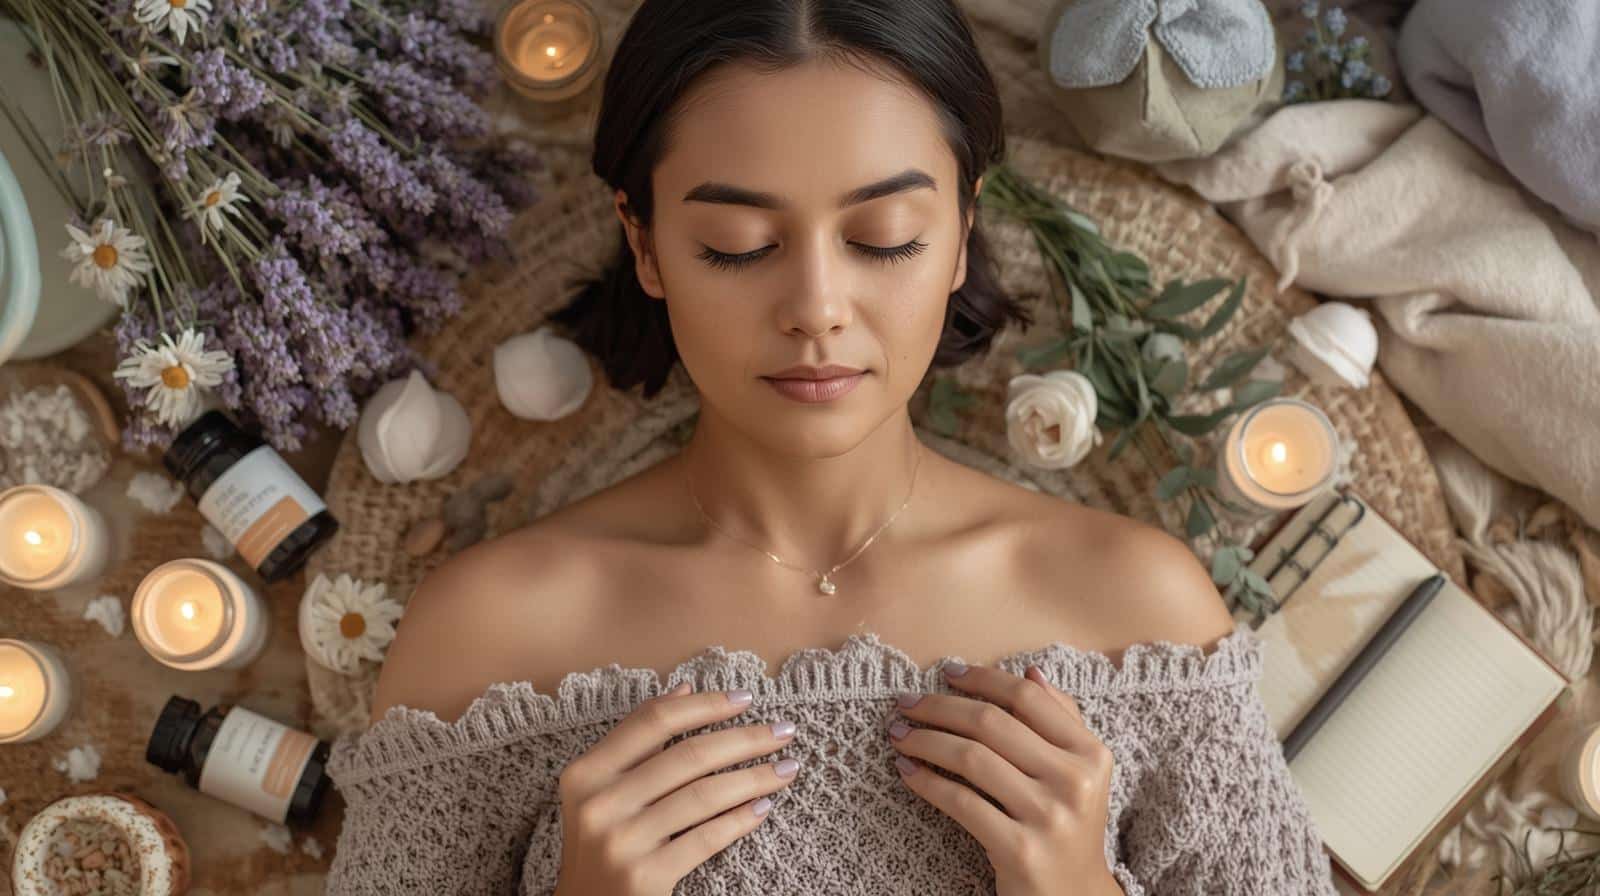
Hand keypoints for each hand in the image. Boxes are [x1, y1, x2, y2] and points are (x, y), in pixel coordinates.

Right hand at [552, 682, 800, 895]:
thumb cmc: (604, 842)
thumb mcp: (604, 790)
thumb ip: (639, 741)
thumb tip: (685, 688)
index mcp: (586, 773)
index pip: (653, 721)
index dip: (704, 704)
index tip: (746, 698)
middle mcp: (599, 804)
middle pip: (688, 755)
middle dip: (746, 738)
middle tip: (784, 730)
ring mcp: (621, 842)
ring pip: (704, 795)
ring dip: (755, 777)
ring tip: (787, 768)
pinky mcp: (645, 877)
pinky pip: (706, 838)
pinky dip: (740, 819)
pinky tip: (763, 807)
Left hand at [888, 663, 1124, 895]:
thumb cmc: (1067, 825)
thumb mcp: (1078, 772)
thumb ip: (1061, 720)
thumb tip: (1030, 672)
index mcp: (1090, 754)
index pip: (1027, 698)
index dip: (982, 678)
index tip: (946, 672)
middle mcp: (1074, 782)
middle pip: (991, 723)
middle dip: (939, 706)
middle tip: (905, 702)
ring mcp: (1048, 817)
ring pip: (971, 758)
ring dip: (924, 740)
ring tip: (898, 733)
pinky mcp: (1020, 850)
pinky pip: (960, 802)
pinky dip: (926, 782)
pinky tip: (906, 771)